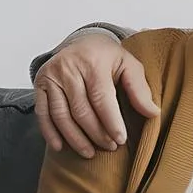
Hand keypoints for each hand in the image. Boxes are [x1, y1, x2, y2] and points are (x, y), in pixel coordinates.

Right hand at [34, 34, 158, 156]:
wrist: (81, 41)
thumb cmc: (107, 57)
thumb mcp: (128, 65)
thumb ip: (139, 89)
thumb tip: (152, 113)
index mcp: (93, 62)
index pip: (101, 98)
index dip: (111, 123)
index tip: (120, 140)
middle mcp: (68, 68)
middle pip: (81, 110)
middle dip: (96, 133)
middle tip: (109, 147)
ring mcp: (51, 76)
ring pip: (61, 115)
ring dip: (75, 139)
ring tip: (90, 152)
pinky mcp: (40, 84)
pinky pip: (43, 113)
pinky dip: (50, 133)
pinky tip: (60, 147)